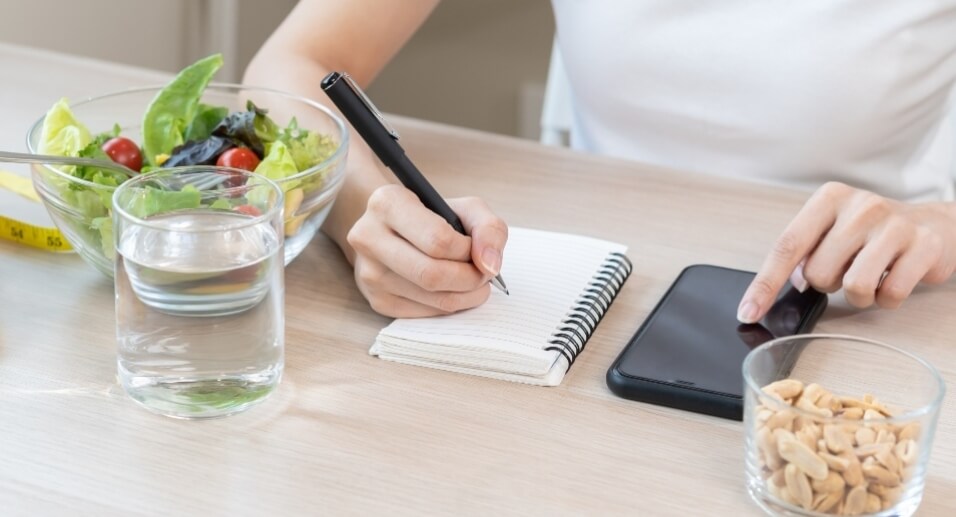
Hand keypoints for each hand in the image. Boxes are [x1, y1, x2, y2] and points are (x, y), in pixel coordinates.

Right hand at [347, 184, 507, 317]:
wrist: (394, 232)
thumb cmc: (434, 218)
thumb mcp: (464, 208)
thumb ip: (488, 228)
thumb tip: (489, 266)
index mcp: (387, 204)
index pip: (438, 240)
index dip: (468, 250)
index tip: (475, 248)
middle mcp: (368, 237)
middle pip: (433, 274)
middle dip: (471, 278)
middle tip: (483, 273)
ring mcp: (369, 273)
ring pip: (433, 298)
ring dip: (467, 295)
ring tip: (473, 281)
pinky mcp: (377, 301)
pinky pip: (426, 314)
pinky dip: (451, 305)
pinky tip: (453, 290)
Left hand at [738, 182, 955, 322]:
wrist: (935, 225)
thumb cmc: (872, 233)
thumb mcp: (832, 231)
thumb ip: (804, 253)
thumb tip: (784, 284)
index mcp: (829, 199)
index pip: (786, 246)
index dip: (764, 284)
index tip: (747, 312)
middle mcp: (861, 205)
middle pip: (818, 273)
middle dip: (828, 284)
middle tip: (848, 269)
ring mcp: (894, 224)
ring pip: (853, 287)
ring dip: (859, 296)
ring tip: (872, 276)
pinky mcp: (924, 245)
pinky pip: (889, 295)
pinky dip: (887, 299)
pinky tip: (895, 278)